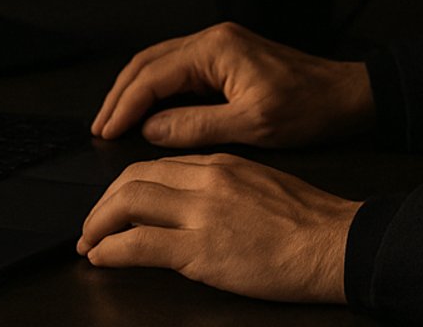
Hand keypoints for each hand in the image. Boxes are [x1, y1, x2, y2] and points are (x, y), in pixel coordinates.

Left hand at [76, 153, 360, 302]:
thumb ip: (224, 186)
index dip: (125, 185)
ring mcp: (203, 214)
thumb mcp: (261, 185)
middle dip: (103, 203)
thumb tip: (192, 203)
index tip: (114, 204)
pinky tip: (102, 258)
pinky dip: (110, 250)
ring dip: (98, 224)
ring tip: (89, 243)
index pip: (157, 165)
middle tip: (91, 226)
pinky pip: (139, 244)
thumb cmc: (309, 222)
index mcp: (222, 164)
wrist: (334, 243)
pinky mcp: (201, 250)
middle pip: (134, 177)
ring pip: (129, 202)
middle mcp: (207, 180)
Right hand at [90, 21, 373, 148]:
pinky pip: (180, 69)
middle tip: (100, 127)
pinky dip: (157, 89)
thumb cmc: (309, 108)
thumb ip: (196, 126)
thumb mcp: (252, 125)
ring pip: (161, 63)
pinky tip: (149, 112)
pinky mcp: (228, 58)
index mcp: (216, 48)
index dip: (124, 105)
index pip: (153, 75)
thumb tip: (150, 130)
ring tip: (115, 121)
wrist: (347, 96)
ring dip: (136, 91)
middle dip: (120, 95)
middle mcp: (214, 40)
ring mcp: (221, 46)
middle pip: (149, 62)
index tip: (105, 131)